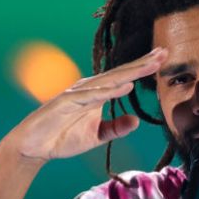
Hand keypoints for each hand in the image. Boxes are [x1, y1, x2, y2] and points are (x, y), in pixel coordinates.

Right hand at [4, 47, 167, 162]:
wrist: (34, 147)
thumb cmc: (63, 137)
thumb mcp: (96, 136)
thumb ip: (115, 128)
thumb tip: (136, 121)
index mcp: (97, 94)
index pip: (123, 78)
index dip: (142, 68)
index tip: (162, 58)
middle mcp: (89, 89)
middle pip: (120, 73)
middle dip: (142, 63)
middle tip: (164, 51)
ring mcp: (77, 94)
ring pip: (108, 80)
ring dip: (130, 72)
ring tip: (151, 65)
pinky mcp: (66, 102)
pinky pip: (90, 96)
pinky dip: (108, 91)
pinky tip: (125, 86)